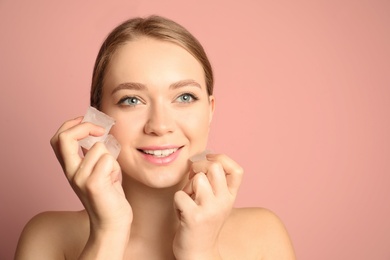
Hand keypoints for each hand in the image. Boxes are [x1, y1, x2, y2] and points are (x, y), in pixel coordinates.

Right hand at [50, 117, 131, 232]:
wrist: (112, 223)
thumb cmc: (109, 195)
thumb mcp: (98, 169)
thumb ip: (94, 153)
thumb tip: (99, 131)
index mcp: (69, 167)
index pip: (59, 138)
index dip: (72, 124)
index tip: (88, 120)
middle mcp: (70, 172)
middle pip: (65, 137)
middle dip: (85, 126)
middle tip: (102, 129)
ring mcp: (79, 178)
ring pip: (99, 147)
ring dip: (112, 157)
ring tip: (112, 174)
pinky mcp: (93, 184)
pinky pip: (108, 159)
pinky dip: (116, 167)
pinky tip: (115, 181)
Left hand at [173, 153, 243, 258]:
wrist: (198, 253)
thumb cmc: (203, 223)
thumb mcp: (216, 203)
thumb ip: (213, 183)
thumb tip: (198, 159)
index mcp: (230, 197)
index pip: (237, 170)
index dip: (221, 157)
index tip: (207, 158)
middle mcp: (224, 202)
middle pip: (214, 167)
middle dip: (198, 166)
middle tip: (192, 176)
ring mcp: (210, 210)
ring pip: (197, 179)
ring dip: (187, 187)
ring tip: (188, 199)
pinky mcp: (194, 217)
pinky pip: (180, 195)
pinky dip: (177, 202)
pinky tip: (181, 212)